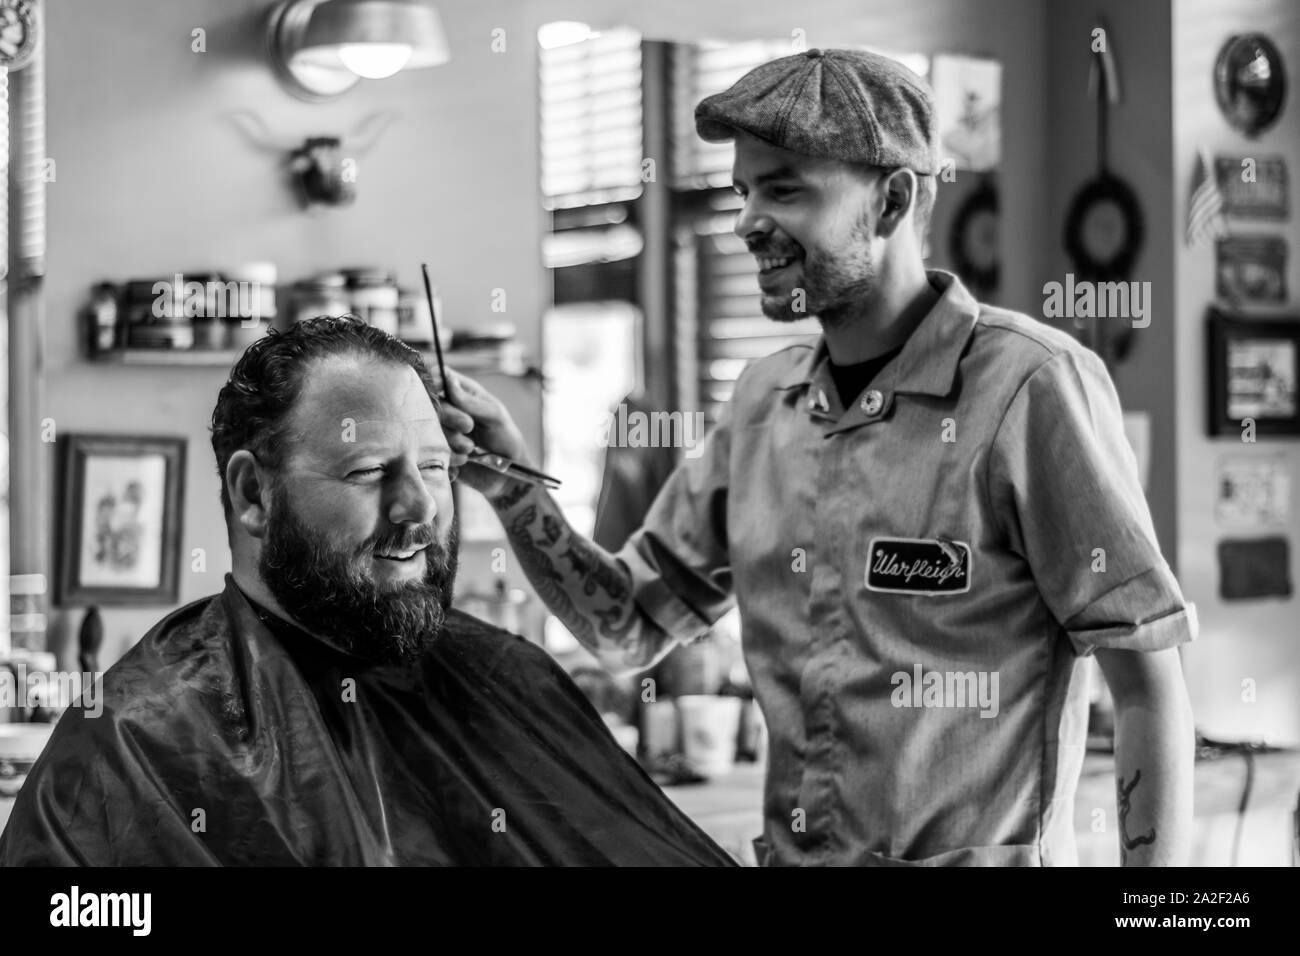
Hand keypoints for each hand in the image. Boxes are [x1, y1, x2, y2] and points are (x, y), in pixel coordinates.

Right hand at [437, 368, 533, 499]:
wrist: (507, 476)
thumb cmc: (507, 440)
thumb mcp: (495, 416)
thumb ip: (472, 401)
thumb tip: (449, 380)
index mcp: (463, 392)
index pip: (438, 375)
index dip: (435, 383)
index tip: (443, 397)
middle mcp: (448, 409)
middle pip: (431, 403)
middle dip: (450, 417)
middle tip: (469, 427)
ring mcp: (441, 430)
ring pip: (429, 429)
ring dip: (451, 441)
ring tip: (471, 449)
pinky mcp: (437, 451)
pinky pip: (430, 452)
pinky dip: (447, 458)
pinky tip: (464, 462)